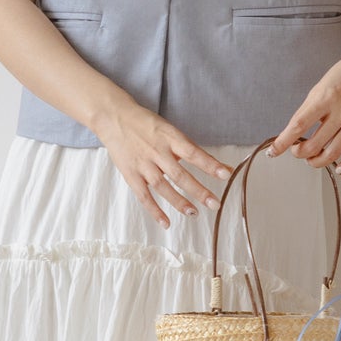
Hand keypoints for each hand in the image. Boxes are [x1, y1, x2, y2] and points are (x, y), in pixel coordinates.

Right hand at [94, 101, 231, 230]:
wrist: (114, 117)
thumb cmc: (145, 123)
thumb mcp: (169, 130)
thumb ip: (187, 148)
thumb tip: (211, 164)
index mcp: (169, 137)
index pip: (193, 153)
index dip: (210, 164)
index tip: (225, 174)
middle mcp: (157, 151)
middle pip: (180, 174)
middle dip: (199, 190)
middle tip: (215, 203)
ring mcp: (143, 164)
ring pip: (163, 186)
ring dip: (179, 202)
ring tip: (194, 213)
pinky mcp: (130, 174)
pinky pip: (143, 195)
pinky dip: (154, 210)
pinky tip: (166, 222)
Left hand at [268, 29, 340, 171]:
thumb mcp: (320, 87)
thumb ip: (308, 109)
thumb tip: (295, 133)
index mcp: (326, 97)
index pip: (299, 125)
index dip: (284, 142)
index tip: (273, 151)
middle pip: (315, 143)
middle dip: (300, 153)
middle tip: (297, 151)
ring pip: (335, 151)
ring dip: (318, 161)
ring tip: (312, 159)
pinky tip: (339, 167)